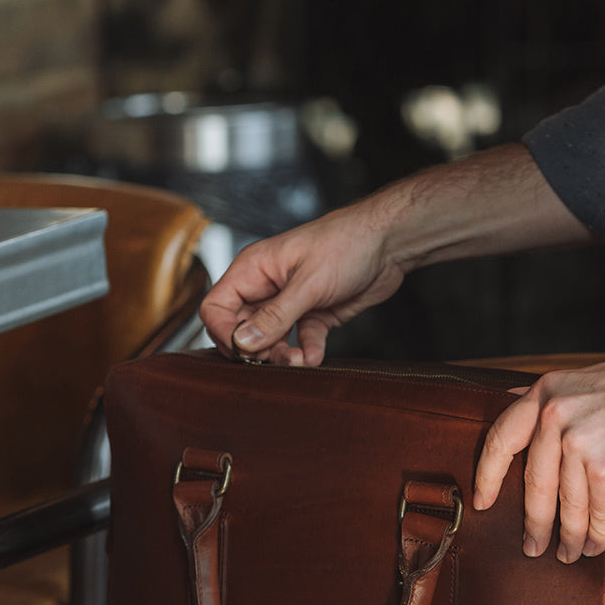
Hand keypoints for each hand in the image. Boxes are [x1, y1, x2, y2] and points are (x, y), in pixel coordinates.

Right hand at [200, 207, 402, 366]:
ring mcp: (291, 302)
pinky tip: (315, 357)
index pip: (216, 308)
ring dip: (282, 356)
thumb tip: (242, 342)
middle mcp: (267, 287)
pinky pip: (302, 340)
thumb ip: (275, 316)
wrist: (388, 243)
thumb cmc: (345, 245)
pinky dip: (307, 352)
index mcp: (253, 270)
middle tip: (277, 359)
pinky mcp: (315, 314)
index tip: (244, 352)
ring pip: (272, 340)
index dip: (224, 333)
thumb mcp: (308, 284)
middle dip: (257, 350)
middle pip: (242, 329)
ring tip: (300, 361)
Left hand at [473, 355, 604, 562]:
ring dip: (568, 536)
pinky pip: (597, 514)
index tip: (483, 500)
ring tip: (568, 553)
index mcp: (547, 393)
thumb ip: (553, 399)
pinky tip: (596, 546)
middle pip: (534, 484)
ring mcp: (579, 444)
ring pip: (567, 505)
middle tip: (531, 545)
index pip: (501, 439)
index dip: (488, 476)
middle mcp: (556, 416)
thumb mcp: (586, 381)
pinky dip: (597, 535)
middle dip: (533, 522)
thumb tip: (515, 402)